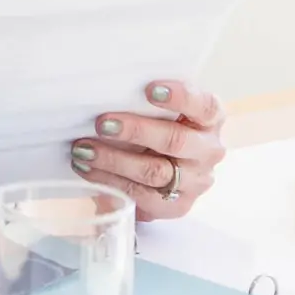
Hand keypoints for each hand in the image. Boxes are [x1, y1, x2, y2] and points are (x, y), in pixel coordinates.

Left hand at [72, 77, 223, 218]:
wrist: (165, 167)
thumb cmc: (158, 125)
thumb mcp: (160, 109)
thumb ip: (145, 99)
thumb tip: (104, 88)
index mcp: (210, 119)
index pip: (204, 106)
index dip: (180, 96)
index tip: (150, 89)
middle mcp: (208, 150)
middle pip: (175, 140)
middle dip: (135, 131)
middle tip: (102, 123)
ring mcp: (195, 181)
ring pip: (154, 171)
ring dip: (114, 160)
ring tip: (84, 150)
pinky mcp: (177, 205)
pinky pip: (142, 196)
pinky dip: (110, 182)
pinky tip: (88, 170)